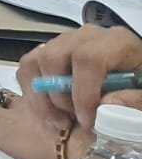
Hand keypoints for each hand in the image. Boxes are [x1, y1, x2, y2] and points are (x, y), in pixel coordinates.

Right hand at [19, 24, 141, 129]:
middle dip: (58, 97)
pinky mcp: (51, 51)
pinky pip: (28, 67)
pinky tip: (51, 113)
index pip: (87, 58)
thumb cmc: (141, 87)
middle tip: (73, 122)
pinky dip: (33, 93)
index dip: (82, 92)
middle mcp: (86, 36)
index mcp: (117, 42)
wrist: (134, 82)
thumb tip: (105, 103)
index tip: (86, 121)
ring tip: (60, 121)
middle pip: (53, 57)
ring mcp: (65, 42)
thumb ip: (135, 101)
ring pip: (34, 61)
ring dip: (41, 97)